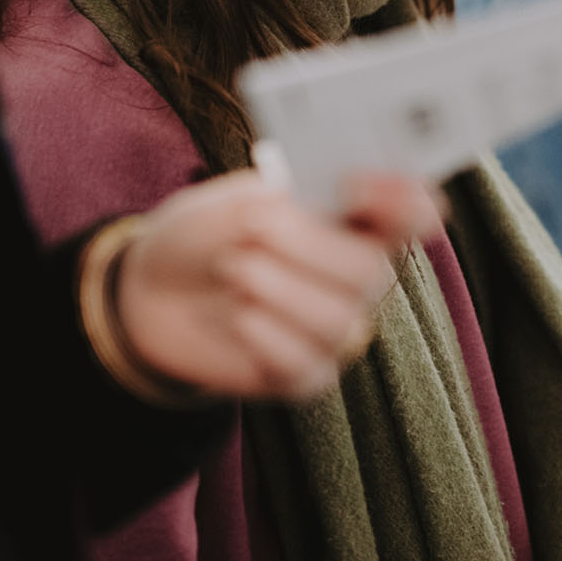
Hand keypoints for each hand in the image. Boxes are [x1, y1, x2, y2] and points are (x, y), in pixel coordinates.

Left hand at [112, 169, 442, 399]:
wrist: (152, 289)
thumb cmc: (205, 235)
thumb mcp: (234, 200)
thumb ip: (282, 200)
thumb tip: (309, 202)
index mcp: (352, 221)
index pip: (409, 213)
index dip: (405, 201)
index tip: (360, 187)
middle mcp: (356, 276)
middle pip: (372, 272)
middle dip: (306, 248)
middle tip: (253, 230)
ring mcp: (333, 328)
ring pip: (338, 321)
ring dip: (276, 290)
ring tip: (233, 270)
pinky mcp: (303, 374)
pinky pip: (305, 363)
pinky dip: (265, 335)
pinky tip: (237, 316)